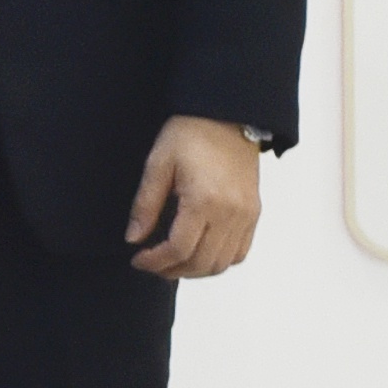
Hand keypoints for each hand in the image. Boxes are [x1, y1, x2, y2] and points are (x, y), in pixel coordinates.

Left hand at [128, 115, 263, 278]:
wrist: (227, 117)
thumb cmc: (189, 135)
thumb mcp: (158, 164)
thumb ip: (146, 205)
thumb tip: (133, 239)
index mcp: (204, 201)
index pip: (179, 248)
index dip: (156, 261)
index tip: (138, 260)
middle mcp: (230, 213)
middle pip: (202, 262)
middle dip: (172, 270)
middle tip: (151, 265)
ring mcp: (246, 216)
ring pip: (222, 263)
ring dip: (195, 270)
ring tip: (171, 262)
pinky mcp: (254, 213)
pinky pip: (239, 252)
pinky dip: (218, 260)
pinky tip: (198, 252)